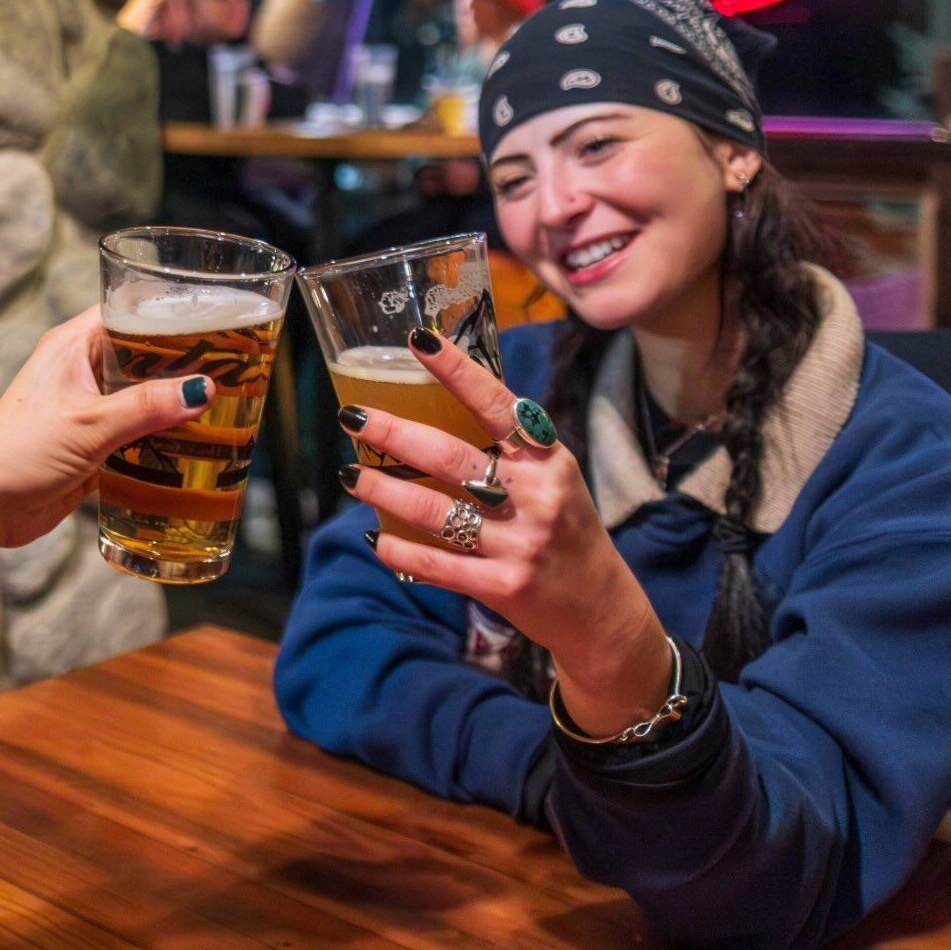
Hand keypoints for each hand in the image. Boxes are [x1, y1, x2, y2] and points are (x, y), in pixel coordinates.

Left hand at [0, 308, 207, 550]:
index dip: (168, 311)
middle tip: (233, 366)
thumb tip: (202, 390)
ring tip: (228, 405)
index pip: (128, 311)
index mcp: (75, 346)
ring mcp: (90, 409)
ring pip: (144, 398)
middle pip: (144, 356)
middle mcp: (84, 370)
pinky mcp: (95, 445)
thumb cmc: (20, 450)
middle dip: (183, 363)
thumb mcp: (90, 424)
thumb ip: (147, 406)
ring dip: (175, 405)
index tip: (213, 317)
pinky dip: (163, 439)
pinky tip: (198, 445)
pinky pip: (138, 435)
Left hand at [338, 332, 672, 735]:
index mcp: (548, 460)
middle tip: (352, 417)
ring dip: (384, 491)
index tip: (417, 341)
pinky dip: (400, 551)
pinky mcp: (504, 586)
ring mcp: (521, 543)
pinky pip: (439, 565)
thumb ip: (509, 446)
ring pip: (436, 512)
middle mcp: (538, 497)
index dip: (457, 371)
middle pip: (453, 458)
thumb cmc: (563, 527)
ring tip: (349, 475)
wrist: (601, 608)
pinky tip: (374, 537)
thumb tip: (440, 397)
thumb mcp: (552, 477)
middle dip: (396, 435)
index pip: (498, 405)